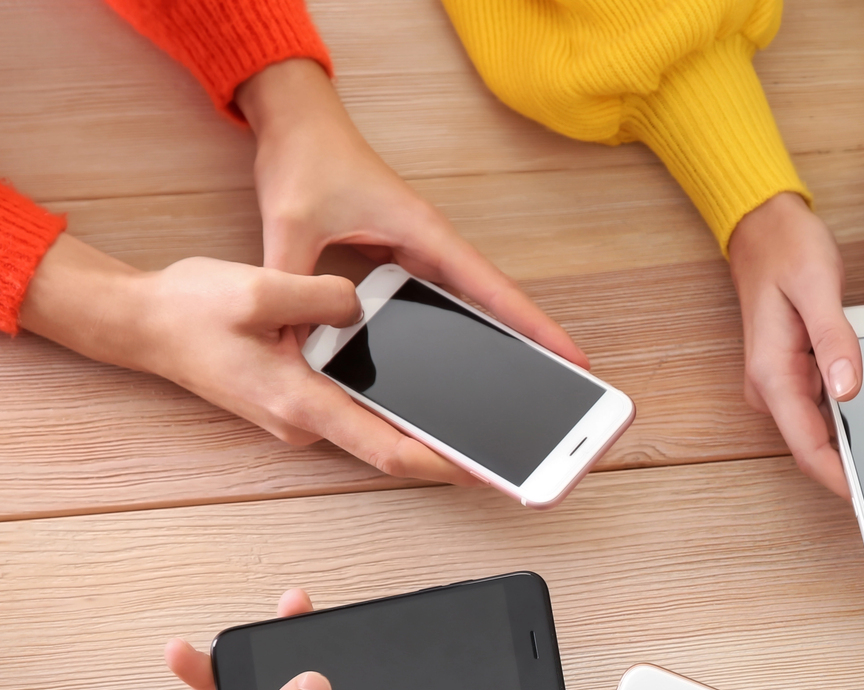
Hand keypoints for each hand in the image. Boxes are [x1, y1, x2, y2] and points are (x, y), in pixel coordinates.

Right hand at [20, 237, 476, 483]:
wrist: (142, 323)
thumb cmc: (189, 310)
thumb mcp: (257, 288)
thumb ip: (319, 298)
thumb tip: (362, 308)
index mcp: (301, 403)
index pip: (386, 450)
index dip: (441, 466)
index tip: (487, 474)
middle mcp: (306, 421)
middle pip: (392, 446)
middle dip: (451, 451)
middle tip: (508, 455)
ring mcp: (303, 414)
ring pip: (377, 428)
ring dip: (427, 429)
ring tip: (486, 425)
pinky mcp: (300, 399)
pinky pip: (358, 409)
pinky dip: (397, 407)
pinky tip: (431, 392)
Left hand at [234, 58, 585, 368]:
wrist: (296, 123)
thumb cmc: (306, 159)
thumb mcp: (289, 227)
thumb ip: (292, 287)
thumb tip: (292, 348)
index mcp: (425, 233)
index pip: (494, 289)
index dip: (536, 327)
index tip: (574, 359)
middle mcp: (432, 246)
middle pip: (493, 306)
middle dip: (527, 347)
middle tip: (558, 391)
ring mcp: (420, 254)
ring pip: (466, 309)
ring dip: (490, 344)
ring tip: (510, 389)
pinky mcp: (402, 260)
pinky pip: (434, 304)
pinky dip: (447, 333)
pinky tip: (446, 366)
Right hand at [727, 193, 860, 498]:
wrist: (762, 222)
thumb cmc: (782, 247)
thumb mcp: (815, 287)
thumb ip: (834, 340)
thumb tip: (849, 389)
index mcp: (773, 376)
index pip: (809, 450)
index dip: (845, 480)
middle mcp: (776, 385)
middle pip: (824, 441)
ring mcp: (788, 378)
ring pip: (836, 414)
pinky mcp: (802, 366)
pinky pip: (838, 386)